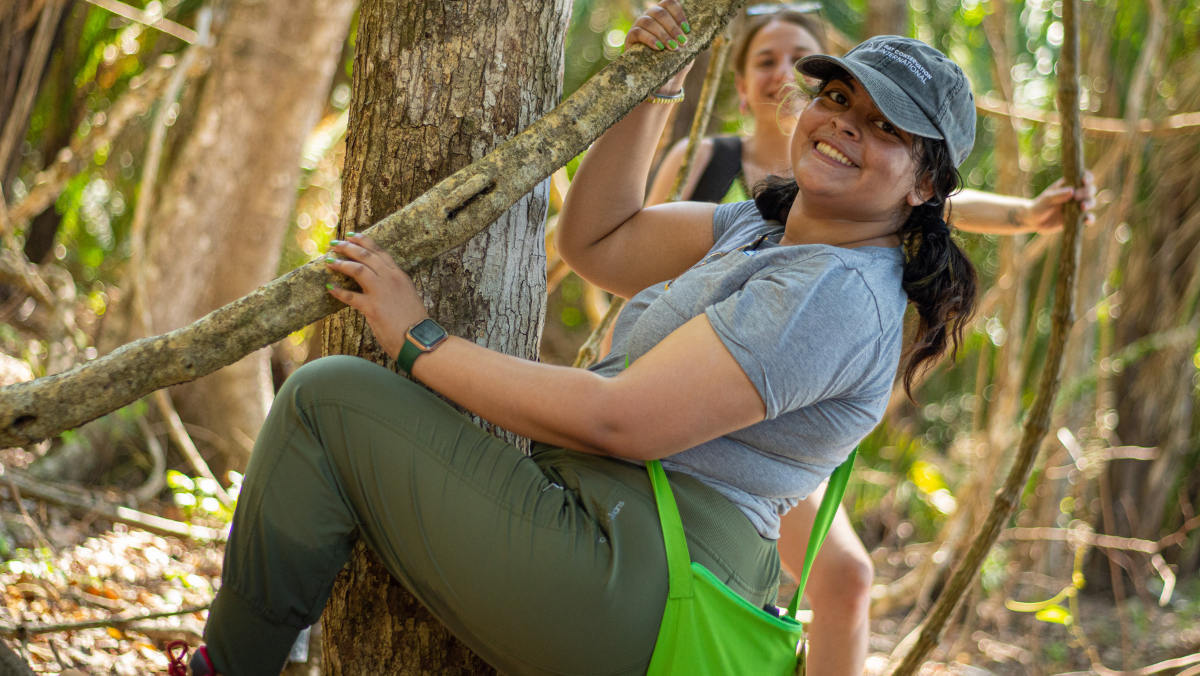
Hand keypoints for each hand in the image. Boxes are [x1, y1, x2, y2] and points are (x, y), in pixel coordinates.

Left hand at [325, 233, 429, 360]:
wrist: (419, 338)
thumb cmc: (413, 321)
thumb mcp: (406, 295)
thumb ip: (392, 285)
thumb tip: (376, 282)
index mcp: (399, 275)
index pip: (379, 252)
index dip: (363, 241)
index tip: (351, 236)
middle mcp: (391, 279)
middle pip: (366, 256)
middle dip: (348, 247)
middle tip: (334, 244)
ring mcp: (382, 292)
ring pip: (358, 269)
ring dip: (341, 264)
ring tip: (329, 261)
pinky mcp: (373, 308)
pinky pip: (351, 296)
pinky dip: (338, 291)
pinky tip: (329, 287)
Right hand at [624, 0, 693, 92]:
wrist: (662, 82)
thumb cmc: (675, 63)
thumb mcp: (687, 49)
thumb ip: (691, 38)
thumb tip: (703, 32)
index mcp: (664, 15)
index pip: (669, 3)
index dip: (679, 13)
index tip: (687, 30)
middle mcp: (650, 16)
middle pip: (660, 12)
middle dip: (672, 28)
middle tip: (682, 42)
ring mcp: (639, 26)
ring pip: (648, 21)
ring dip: (663, 34)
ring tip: (672, 47)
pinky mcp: (630, 38)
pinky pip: (638, 32)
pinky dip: (650, 39)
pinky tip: (659, 48)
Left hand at [1023, 170, 1096, 231]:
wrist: (1034, 221)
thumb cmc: (1040, 206)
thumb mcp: (1046, 199)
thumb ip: (1057, 195)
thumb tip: (1072, 190)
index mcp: (1069, 185)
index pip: (1083, 177)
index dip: (1087, 177)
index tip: (1083, 180)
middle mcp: (1076, 194)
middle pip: (1090, 189)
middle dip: (1087, 191)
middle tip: (1076, 197)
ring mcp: (1078, 206)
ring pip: (1090, 202)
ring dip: (1089, 203)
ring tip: (1082, 207)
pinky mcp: (1078, 218)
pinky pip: (1088, 218)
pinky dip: (1090, 219)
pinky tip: (1088, 220)